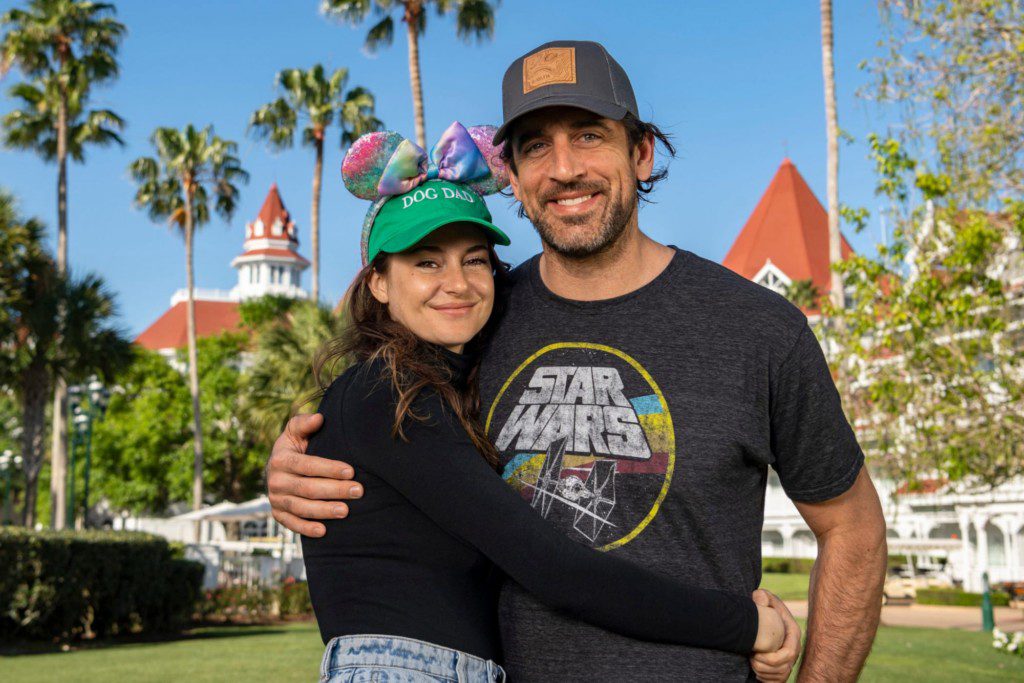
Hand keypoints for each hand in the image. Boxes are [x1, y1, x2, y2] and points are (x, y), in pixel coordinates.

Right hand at [266, 412, 360, 536]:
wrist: (276, 468)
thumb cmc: (294, 447)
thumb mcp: (295, 431)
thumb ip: (304, 423)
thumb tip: (319, 418)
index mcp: (281, 459)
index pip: (308, 465)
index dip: (329, 468)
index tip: (351, 471)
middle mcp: (276, 481)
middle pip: (308, 488)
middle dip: (335, 490)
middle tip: (358, 491)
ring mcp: (276, 499)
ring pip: (301, 507)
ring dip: (324, 511)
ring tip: (346, 511)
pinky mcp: (278, 514)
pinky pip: (291, 524)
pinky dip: (306, 528)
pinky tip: (324, 531)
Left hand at [750, 589, 800, 681]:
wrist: (764, 620)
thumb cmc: (765, 608)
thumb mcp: (764, 598)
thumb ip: (762, 596)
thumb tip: (759, 598)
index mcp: (793, 635)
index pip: (789, 654)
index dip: (772, 658)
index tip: (755, 654)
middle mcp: (794, 650)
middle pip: (784, 669)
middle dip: (765, 667)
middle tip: (750, 659)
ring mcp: (789, 661)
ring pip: (780, 676)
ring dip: (763, 673)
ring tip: (751, 662)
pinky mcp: (782, 669)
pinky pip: (777, 682)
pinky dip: (765, 679)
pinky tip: (755, 670)